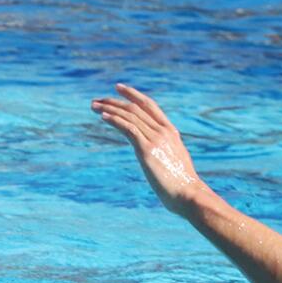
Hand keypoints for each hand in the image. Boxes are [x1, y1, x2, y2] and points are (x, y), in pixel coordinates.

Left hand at [91, 84, 209, 216]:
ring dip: (109, 109)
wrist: (188, 193)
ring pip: (130, 116)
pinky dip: (115, 120)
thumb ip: (164, 153)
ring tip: (93, 106)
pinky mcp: (147, 150)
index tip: (118, 88)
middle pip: (136, 108)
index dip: (133, 95)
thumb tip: (155, 158)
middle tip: (96, 100)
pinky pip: (129, 128)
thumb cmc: (181, 184)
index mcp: (171, 132)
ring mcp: (156, 139)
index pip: (150, 106)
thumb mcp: (173, 162)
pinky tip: (102, 117)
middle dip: (114, 102)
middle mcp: (163, 131)